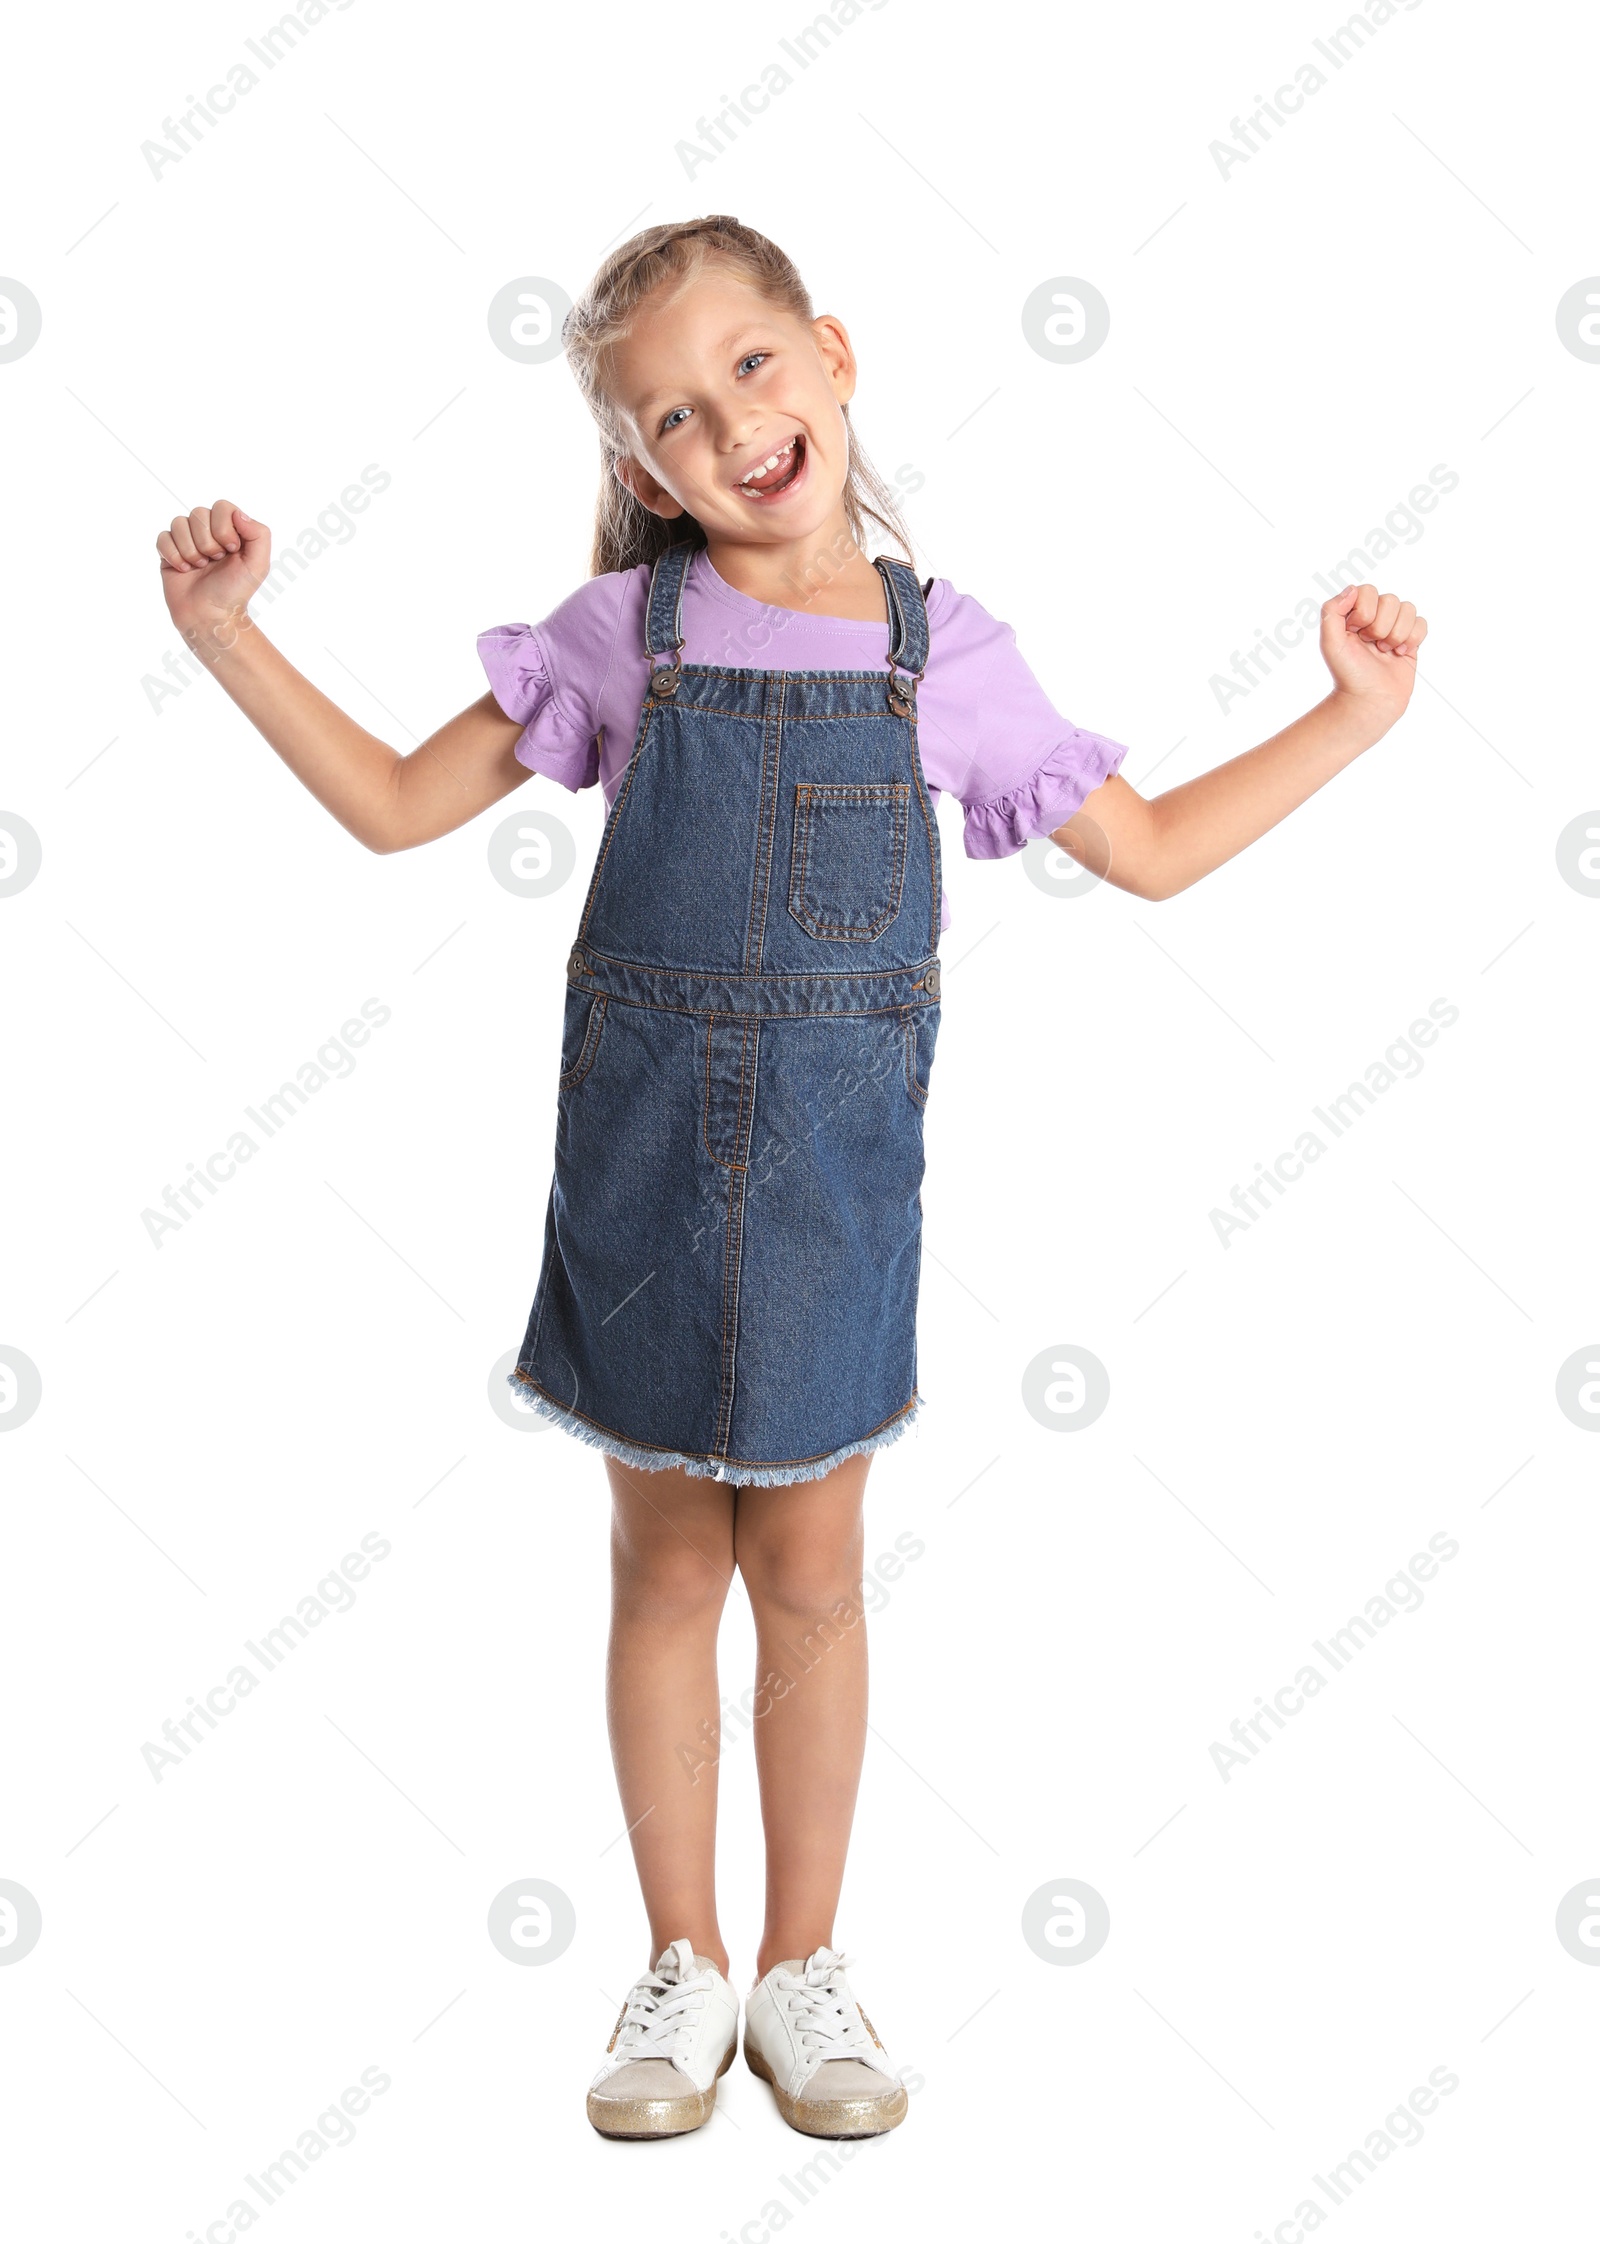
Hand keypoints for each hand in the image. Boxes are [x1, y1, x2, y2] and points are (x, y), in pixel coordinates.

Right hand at [155, 500, 271, 658]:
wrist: (210, 616)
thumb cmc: (235, 592)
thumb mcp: (258, 565)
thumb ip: (259, 534)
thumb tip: (238, 513)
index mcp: (230, 530)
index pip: (222, 506)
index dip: (223, 527)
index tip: (231, 550)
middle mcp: (207, 532)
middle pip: (198, 512)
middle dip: (208, 542)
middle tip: (214, 561)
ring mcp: (187, 540)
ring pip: (179, 523)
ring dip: (191, 550)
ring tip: (200, 567)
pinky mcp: (169, 552)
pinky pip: (163, 537)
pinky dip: (174, 556)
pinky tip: (184, 570)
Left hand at [1319, 581, 1427, 719]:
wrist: (1369, 701)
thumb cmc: (1347, 674)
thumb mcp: (1329, 642)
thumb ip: (1331, 611)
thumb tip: (1353, 589)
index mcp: (1353, 614)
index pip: (1368, 591)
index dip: (1364, 611)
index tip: (1355, 632)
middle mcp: (1374, 618)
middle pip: (1390, 599)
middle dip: (1380, 626)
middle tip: (1371, 646)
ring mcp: (1394, 628)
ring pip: (1408, 609)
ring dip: (1396, 634)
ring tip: (1384, 652)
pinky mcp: (1410, 641)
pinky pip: (1421, 623)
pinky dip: (1412, 639)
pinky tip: (1399, 654)